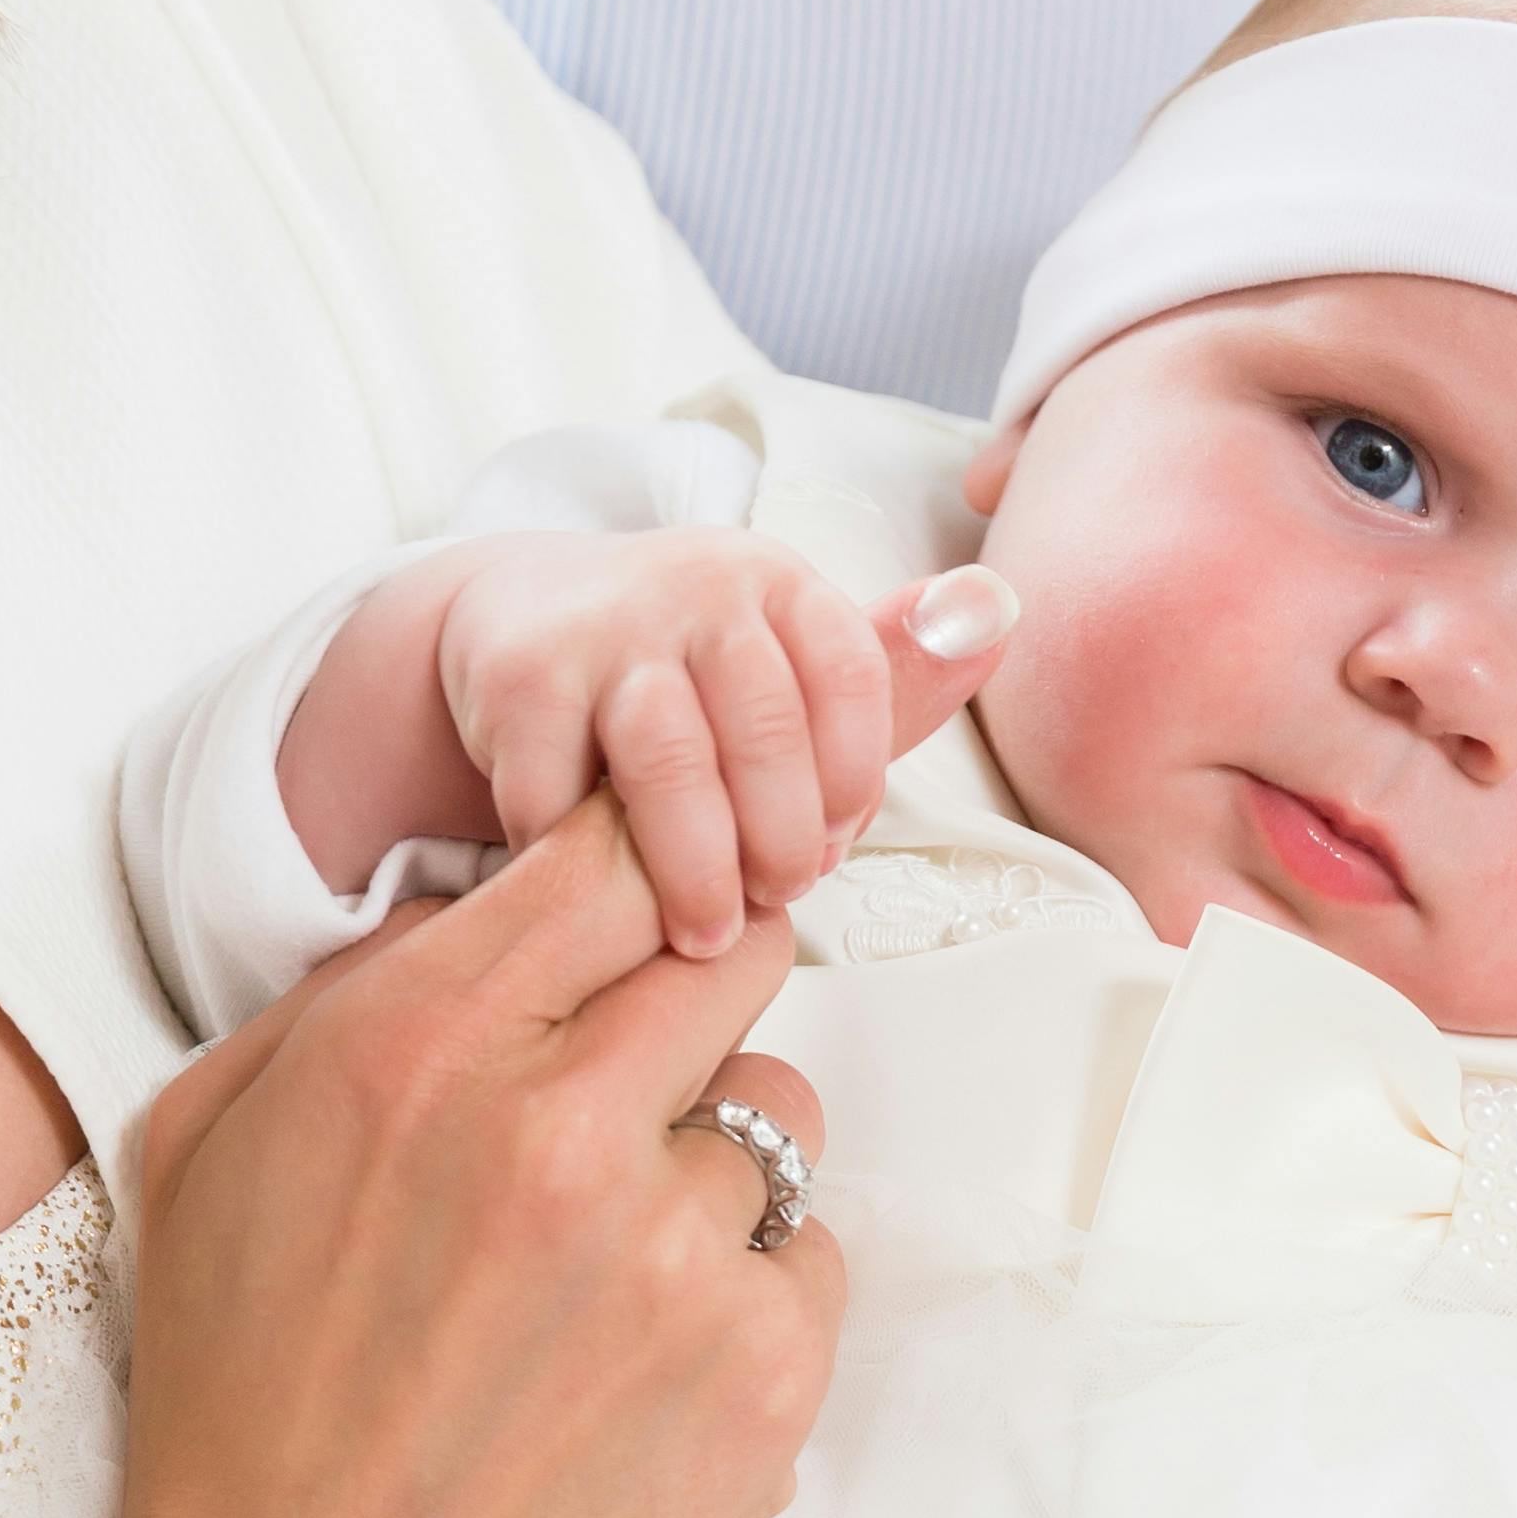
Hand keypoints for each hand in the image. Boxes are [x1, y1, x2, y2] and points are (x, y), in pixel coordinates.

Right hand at [17, 795, 843, 1517]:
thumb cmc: (240, 1433)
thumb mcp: (209, 1160)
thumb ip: (344, 1002)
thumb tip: (479, 913)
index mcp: (411, 1049)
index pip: (610, 855)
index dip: (647, 873)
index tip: (651, 915)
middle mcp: (556, 1127)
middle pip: (733, 957)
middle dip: (690, 1016)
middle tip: (629, 1112)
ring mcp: (674, 1254)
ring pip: (781, 1118)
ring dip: (717, 1177)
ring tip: (606, 1293)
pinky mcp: (762, 1377)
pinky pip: (809, 1265)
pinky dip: (748, 1312)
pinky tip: (643, 1390)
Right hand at [281, 526, 1018, 957]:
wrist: (518, 621)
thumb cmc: (683, 670)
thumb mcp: (788, 663)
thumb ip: (890, 673)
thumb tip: (997, 615)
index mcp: (781, 582)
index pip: (853, 680)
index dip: (852, 784)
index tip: (833, 847)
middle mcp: (698, 583)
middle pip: (768, 733)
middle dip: (780, 842)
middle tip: (772, 904)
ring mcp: (604, 625)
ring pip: (670, 765)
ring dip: (694, 869)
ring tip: (701, 935)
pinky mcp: (520, 675)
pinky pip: (561, 794)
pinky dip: (579, 861)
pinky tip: (594, 896)